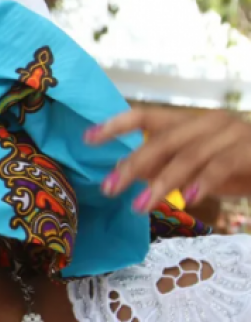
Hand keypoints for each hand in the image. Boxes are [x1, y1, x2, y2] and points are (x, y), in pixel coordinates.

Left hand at [87, 107, 250, 211]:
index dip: (116, 125)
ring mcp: (232, 133)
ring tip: (139, 206)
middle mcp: (208, 122)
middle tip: (108, 188)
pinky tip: (186, 200)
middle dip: (133, 165)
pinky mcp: (250, 150)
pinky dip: (201, 183)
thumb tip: (124, 175)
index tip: (88, 138)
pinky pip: (222, 166)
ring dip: (161, 182)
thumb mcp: (194, 168)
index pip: (146, 116)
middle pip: (163, 139)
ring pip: (189, 155)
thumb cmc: (237, 167)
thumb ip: (163, 167)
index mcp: (189, 121)